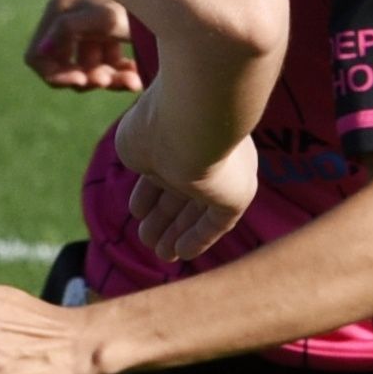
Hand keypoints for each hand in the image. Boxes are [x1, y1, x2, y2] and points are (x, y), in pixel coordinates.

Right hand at [24, 0, 139, 93]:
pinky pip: (106, 67)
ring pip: (88, 70)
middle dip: (87, 78)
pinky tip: (137, 78)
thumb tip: (40, 51)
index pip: (38, 55)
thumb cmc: (140, 4)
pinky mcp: (110, 38)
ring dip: (108, 80)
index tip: (81, 81)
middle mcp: (71, 19)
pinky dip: (120, 75)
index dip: (55, 74)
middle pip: (64, 67)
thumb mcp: (105, 18)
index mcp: (61, 10)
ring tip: (132, 82)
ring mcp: (90, 30)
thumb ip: (67, 30)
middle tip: (109, 83)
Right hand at [110, 89, 259, 259]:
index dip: (149, 192)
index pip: (167, 167)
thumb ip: (140, 158)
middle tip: (146, 237)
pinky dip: (200, 237)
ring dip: (180, 231)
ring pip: (201, 208)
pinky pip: (218, 221)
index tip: (136, 212)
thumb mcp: (134, 143)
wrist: (190, 120)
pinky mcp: (238, 194)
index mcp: (182, 134)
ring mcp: (226, 173)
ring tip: (159, 252)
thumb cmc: (155, 127)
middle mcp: (208, 151)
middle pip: (185, 191)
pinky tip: (182, 252)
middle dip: (165, 216)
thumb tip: (144, 168)